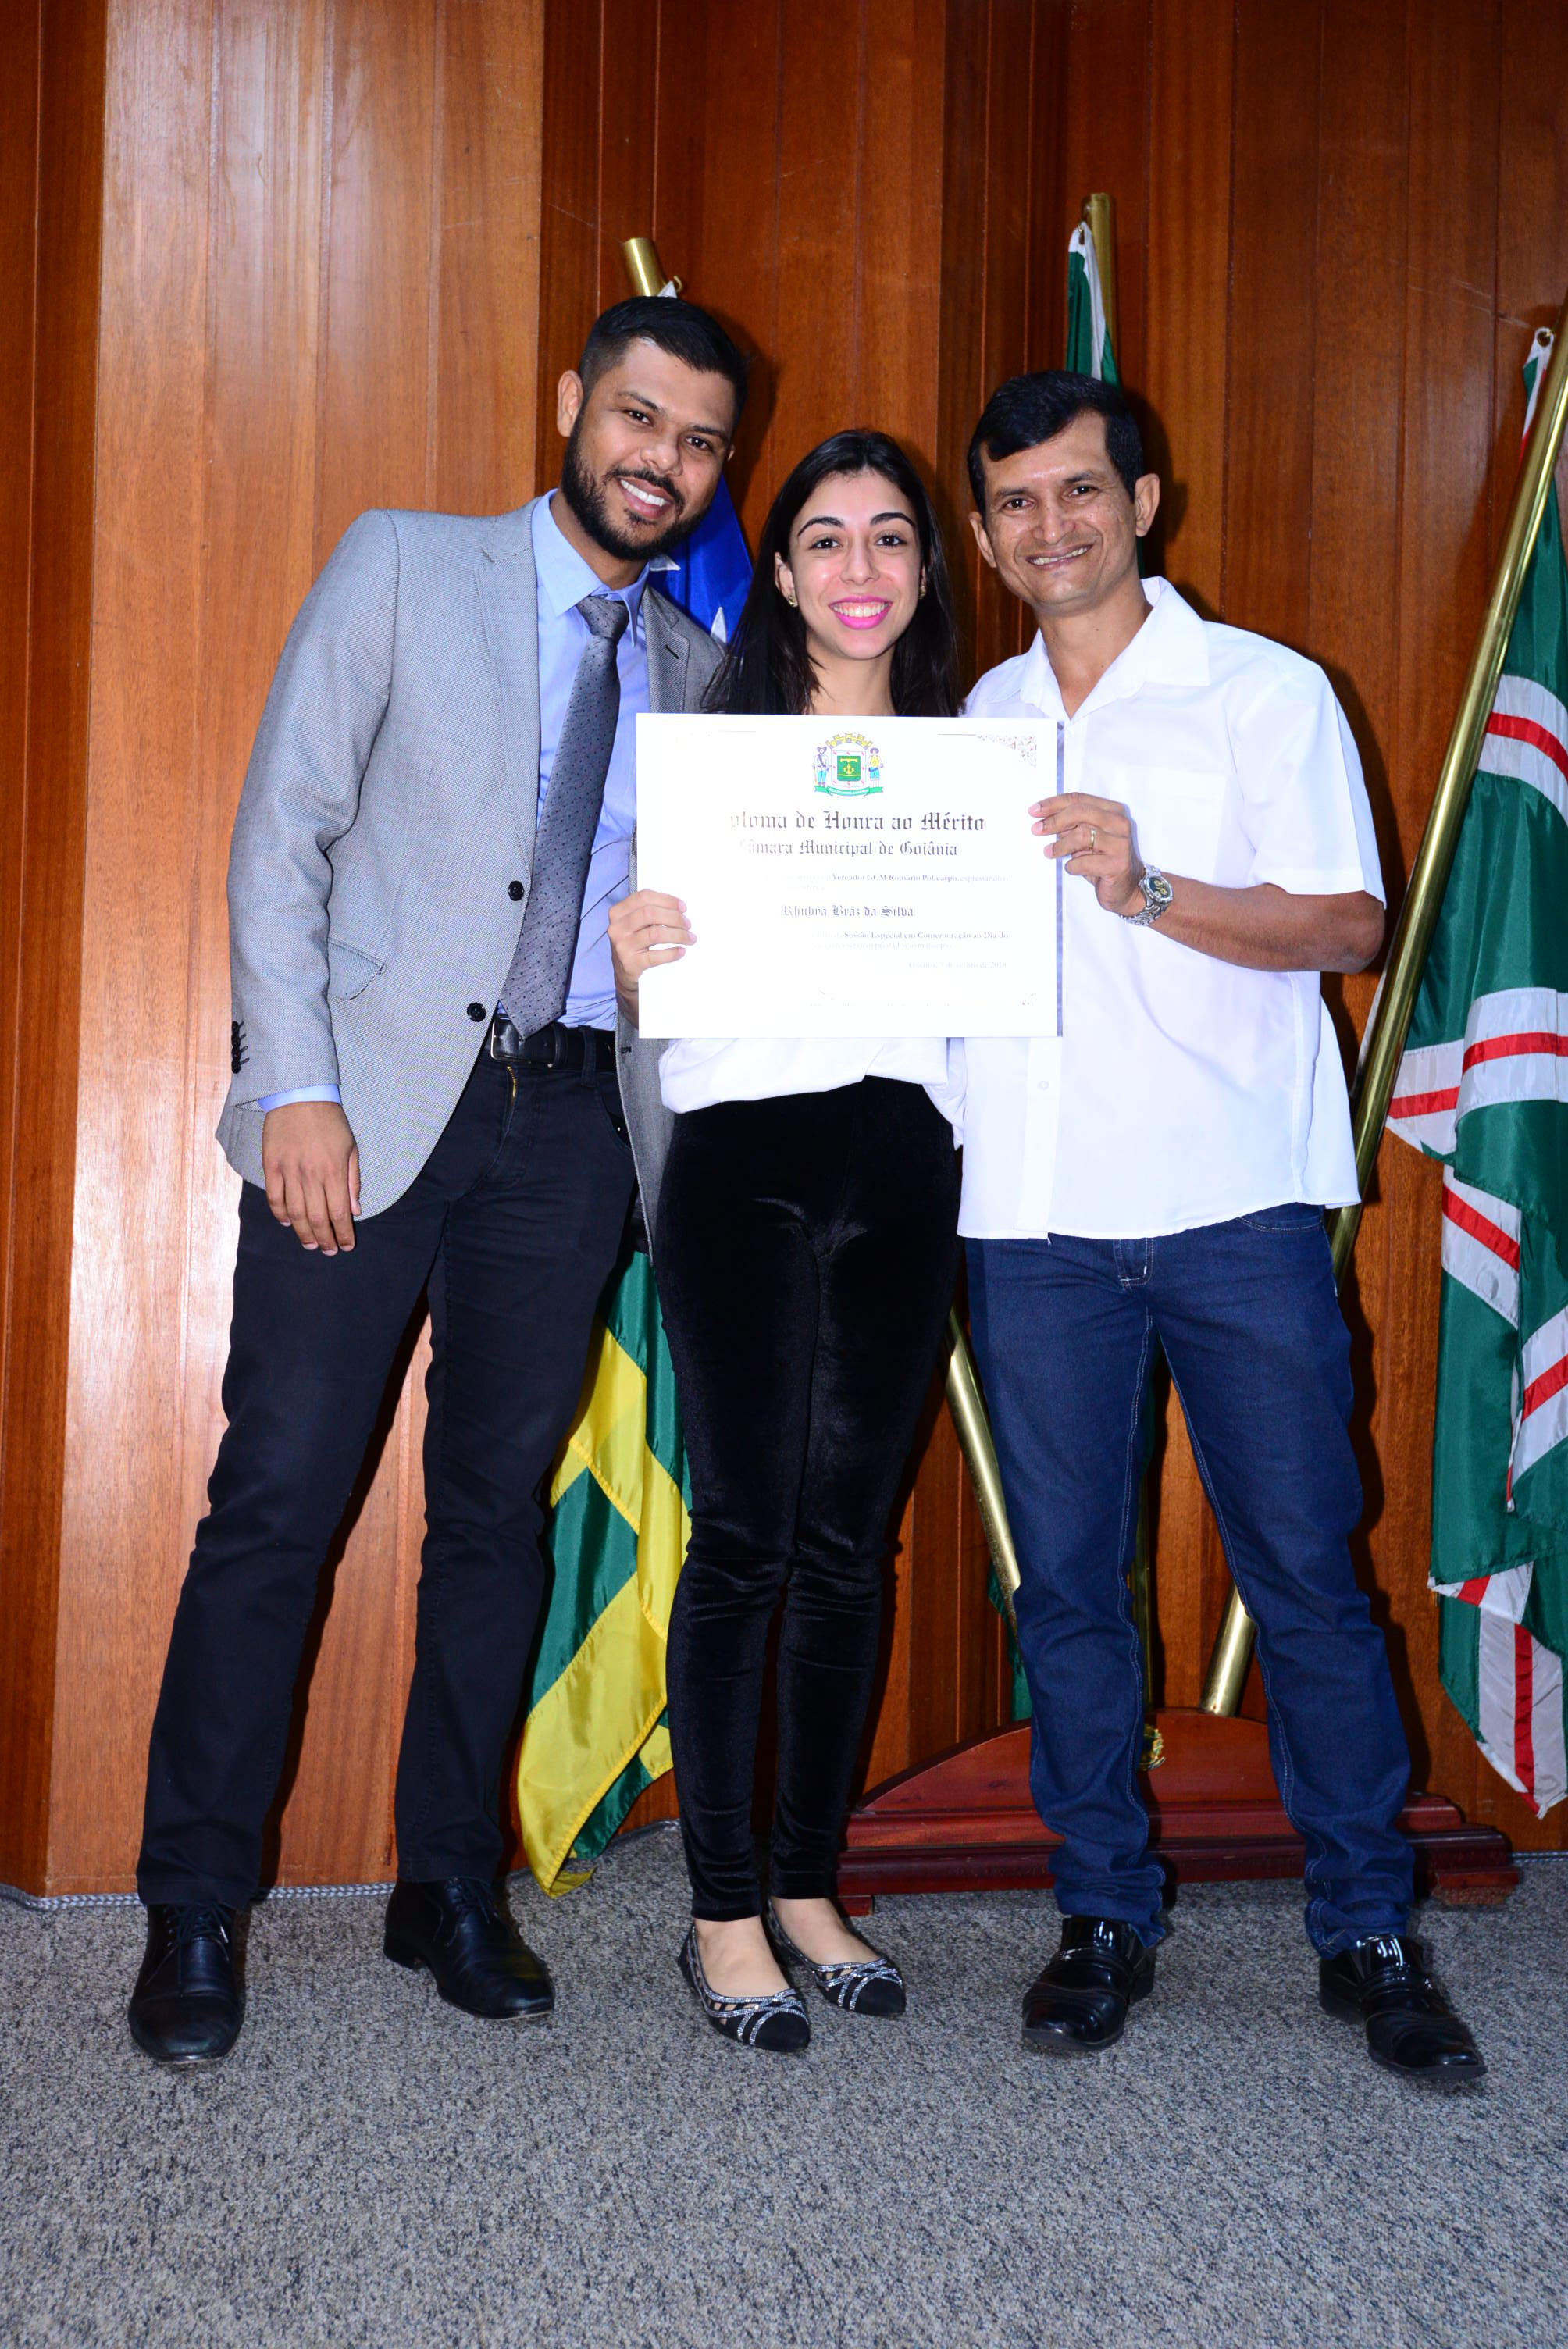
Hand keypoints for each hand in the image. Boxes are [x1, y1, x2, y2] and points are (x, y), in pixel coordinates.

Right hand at [262, 1100, 360, 1253]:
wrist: (299, 1096)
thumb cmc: (330, 1121)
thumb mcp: (351, 1148)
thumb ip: (353, 1181)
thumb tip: (355, 1211)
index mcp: (334, 1171)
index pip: (339, 1213)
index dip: (343, 1233)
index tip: (347, 1246)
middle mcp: (311, 1175)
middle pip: (317, 1217)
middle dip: (324, 1239)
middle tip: (328, 1251)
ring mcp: (289, 1171)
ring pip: (295, 1212)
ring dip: (303, 1232)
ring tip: (310, 1244)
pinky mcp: (271, 1166)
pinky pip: (275, 1197)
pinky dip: (280, 1213)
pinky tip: (288, 1223)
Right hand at [608, 889, 694, 1021]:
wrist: (624, 972)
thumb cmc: (635, 942)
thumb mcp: (635, 924)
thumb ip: (650, 912)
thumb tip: (680, 909)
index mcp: (618, 912)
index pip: (644, 897)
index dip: (666, 900)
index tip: (683, 907)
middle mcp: (617, 928)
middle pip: (650, 914)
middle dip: (674, 917)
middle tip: (688, 924)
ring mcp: (622, 946)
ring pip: (654, 934)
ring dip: (678, 935)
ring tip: (690, 938)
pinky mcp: (630, 964)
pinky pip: (655, 957)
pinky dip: (671, 953)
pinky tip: (681, 951)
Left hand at [1030, 791, 1144, 915]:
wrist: (1127, 889)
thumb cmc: (1104, 861)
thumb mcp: (1088, 839)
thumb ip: (1072, 826)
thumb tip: (1044, 820)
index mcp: (1113, 811)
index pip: (1079, 800)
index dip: (1054, 804)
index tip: (1034, 811)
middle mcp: (1119, 823)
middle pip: (1080, 812)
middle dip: (1054, 821)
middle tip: (1036, 830)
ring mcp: (1121, 844)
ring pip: (1082, 835)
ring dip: (1060, 845)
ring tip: (1049, 852)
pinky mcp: (1118, 864)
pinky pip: (1086, 861)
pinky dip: (1072, 865)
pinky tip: (1071, 868)